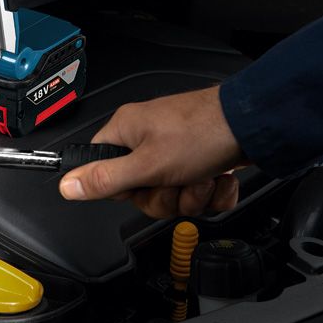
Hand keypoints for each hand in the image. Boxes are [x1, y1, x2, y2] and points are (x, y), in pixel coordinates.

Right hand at [59, 86, 245, 217]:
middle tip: (177, 181)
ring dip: (193, 195)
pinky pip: (198, 193)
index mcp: (127, 132)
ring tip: (204, 175)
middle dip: (166, 196)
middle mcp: (149, 139)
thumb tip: (66, 186)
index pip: (104, 170)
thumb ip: (105, 179)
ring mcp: (176, 151)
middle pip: (141, 191)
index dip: (123, 187)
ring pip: (172, 195)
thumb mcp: (147, 165)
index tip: (140, 184)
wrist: (256, 126)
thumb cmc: (203, 131)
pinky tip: (219, 178)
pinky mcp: (201, 161)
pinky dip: (213, 192)